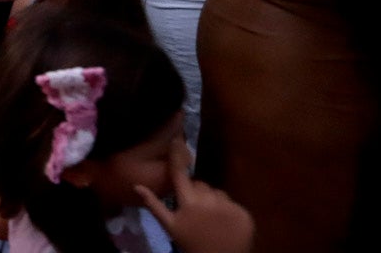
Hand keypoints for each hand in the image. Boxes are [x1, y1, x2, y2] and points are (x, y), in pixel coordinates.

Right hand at [136, 139, 254, 252]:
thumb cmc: (191, 244)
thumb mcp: (170, 227)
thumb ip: (154, 204)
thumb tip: (136, 185)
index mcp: (189, 202)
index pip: (180, 173)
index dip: (177, 156)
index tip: (176, 139)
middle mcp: (209, 200)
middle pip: (201, 185)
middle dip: (197, 193)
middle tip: (195, 211)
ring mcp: (229, 206)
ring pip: (218, 193)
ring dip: (213, 201)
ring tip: (211, 219)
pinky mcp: (244, 213)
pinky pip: (233, 204)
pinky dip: (229, 211)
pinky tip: (224, 224)